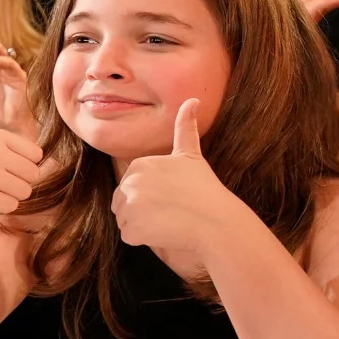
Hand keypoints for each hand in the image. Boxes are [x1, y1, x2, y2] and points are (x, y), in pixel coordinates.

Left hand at [111, 100, 242, 265]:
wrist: (216, 221)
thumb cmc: (204, 189)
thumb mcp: (191, 155)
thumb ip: (185, 128)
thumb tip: (192, 99)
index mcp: (139, 165)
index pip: (130, 185)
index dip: (149, 195)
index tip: (170, 196)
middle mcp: (130, 182)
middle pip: (123, 202)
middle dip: (142, 210)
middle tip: (170, 211)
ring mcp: (129, 206)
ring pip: (125, 220)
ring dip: (142, 225)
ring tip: (168, 221)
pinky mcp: (132, 228)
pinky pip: (129, 236)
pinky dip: (144, 239)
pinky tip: (164, 233)